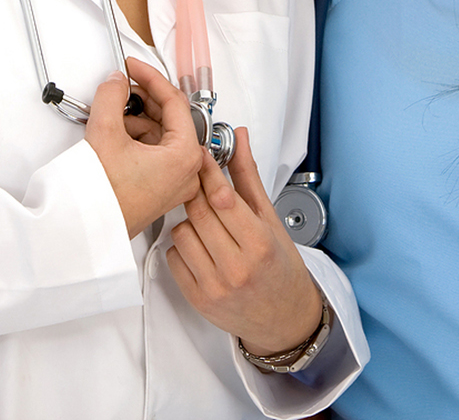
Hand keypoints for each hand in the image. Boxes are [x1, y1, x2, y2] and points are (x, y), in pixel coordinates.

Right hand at [86, 58, 204, 238]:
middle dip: (144, 100)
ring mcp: (174, 183)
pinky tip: (114, 135)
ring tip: (111, 115)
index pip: (174, 102)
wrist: (85, 229)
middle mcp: (187, 172)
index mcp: (185, 156)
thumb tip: (117, 83)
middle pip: (171, 119)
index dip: (151, 77)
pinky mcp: (160, 190)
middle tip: (122, 87)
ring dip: (137, 120)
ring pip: (161, 136)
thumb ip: (113, 96)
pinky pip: (154, 153)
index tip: (134, 66)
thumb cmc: (103, 197)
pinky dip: (136, 139)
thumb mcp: (105, 131)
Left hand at [166, 126, 321, 354]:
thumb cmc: (281, 268)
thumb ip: (249, 178)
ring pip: (181, 232)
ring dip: (189, 222)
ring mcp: (215, 286)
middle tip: (197, 182)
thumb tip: (239, 138)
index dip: (206, 171)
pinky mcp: (197, 299)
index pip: (223, 198)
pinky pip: (173, 257)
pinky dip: (182, 247)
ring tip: (206, 225)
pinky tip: (200, 247)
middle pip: (198, 212)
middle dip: (195, 191)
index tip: (198, 154)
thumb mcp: (271, 220)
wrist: (284, 320)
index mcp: (260, 244)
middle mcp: (237, 268)